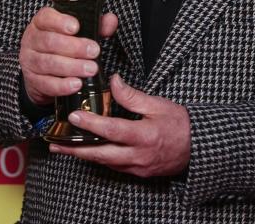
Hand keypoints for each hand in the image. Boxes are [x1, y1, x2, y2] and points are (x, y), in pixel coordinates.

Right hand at [19, 8, 117, 105]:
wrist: (41, 71)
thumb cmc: (63, 46)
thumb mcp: (77, 32)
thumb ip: (94, 25)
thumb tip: (111, 20)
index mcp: (41, 23)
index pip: (45, 17)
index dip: (60, 21)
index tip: (76, 27)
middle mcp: (32, 40)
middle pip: (49, 41)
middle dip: (74, 47)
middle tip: (94, 51)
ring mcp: (30, 61)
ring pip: (48, 63)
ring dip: (71, 67)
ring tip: (91, 69)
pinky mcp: (33, 80)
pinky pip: (46, 83)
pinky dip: (62, 85)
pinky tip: (76, 84)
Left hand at [50, 74, 190, 177]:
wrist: (198, 148)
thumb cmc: (180, 124)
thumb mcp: (158, 105)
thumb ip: (133, 95)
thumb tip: (114, 81)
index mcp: (144, 135)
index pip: (112, 130)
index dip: (91, 123)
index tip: (74, 116)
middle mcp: (138, 155)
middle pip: (101, 154)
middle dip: (75, 150)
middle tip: (56, 144)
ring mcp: (137, 167)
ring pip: (105, 162)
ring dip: (83, 156)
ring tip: (64, 149)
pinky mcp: (138, 173)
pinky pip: (114, 166)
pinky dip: (99, 159)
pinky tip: (88, 152)